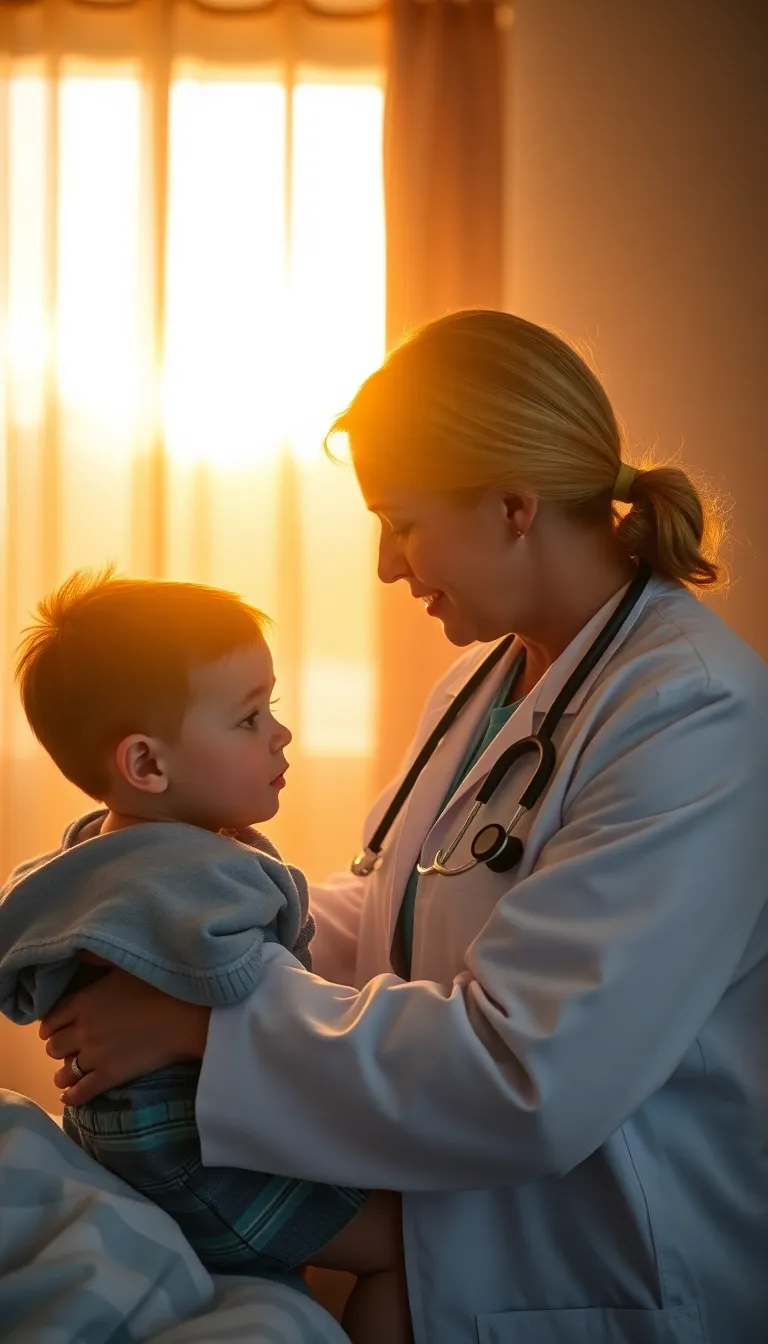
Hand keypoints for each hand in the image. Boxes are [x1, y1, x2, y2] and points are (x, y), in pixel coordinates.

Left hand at [39, 969, 210, 1105]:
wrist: (185, 1016)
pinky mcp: (110, 1076)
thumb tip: (77, 951)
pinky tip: (70, 1095)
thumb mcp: (123, 966)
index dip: (50, 1026)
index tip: (55, 1029)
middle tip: (68, 1047)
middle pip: (53, 1046)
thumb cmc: (159, 986)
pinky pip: (81, 1092)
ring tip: (70, 1072)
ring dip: (64, 1072)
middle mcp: (83, 1029)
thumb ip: (95, 959)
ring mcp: (95, 1055)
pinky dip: (72, 1096)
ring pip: (64, 1071)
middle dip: (58, 1047)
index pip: (51, 1019)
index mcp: (83, 1001)